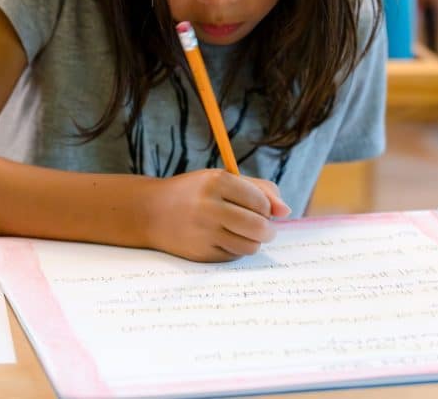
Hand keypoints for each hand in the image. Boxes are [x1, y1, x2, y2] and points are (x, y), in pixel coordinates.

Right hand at [145, 169, 291, 261]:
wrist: (150, 212)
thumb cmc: (195, 193)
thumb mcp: (222, 180)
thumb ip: (259, 190)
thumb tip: (286, 211)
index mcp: (216, 181)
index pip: (261, 201)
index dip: (266, 207)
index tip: (258, 207)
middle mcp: (209, 207)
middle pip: (259, 226)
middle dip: (268, 229)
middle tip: (262, 227)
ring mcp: (203, 232)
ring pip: (250, 246)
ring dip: (253, 241)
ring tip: (241, 232)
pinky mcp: (200, 254)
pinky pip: (234, 256)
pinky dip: (235, 249)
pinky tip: (222, 239)